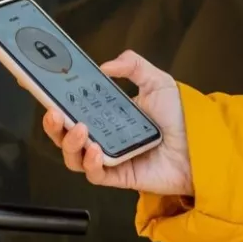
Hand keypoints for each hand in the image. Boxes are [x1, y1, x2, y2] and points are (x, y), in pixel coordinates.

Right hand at [41, 50, 193, 196]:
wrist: (202, 146)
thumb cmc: (182, 118)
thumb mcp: (158, 81)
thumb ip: (133, 66)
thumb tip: (106, 65)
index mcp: (108, 114)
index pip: (74, 108)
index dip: (55, 101)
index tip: (40, 89)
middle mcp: (105, 136)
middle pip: (66, 135)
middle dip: (53, 126)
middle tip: (54, 114)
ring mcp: (111, 157)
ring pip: (75, 157)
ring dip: (69, 144)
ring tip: (77, 130)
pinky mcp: (120, 176)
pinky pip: (96, 175)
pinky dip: (91, 164)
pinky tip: (95, 151)